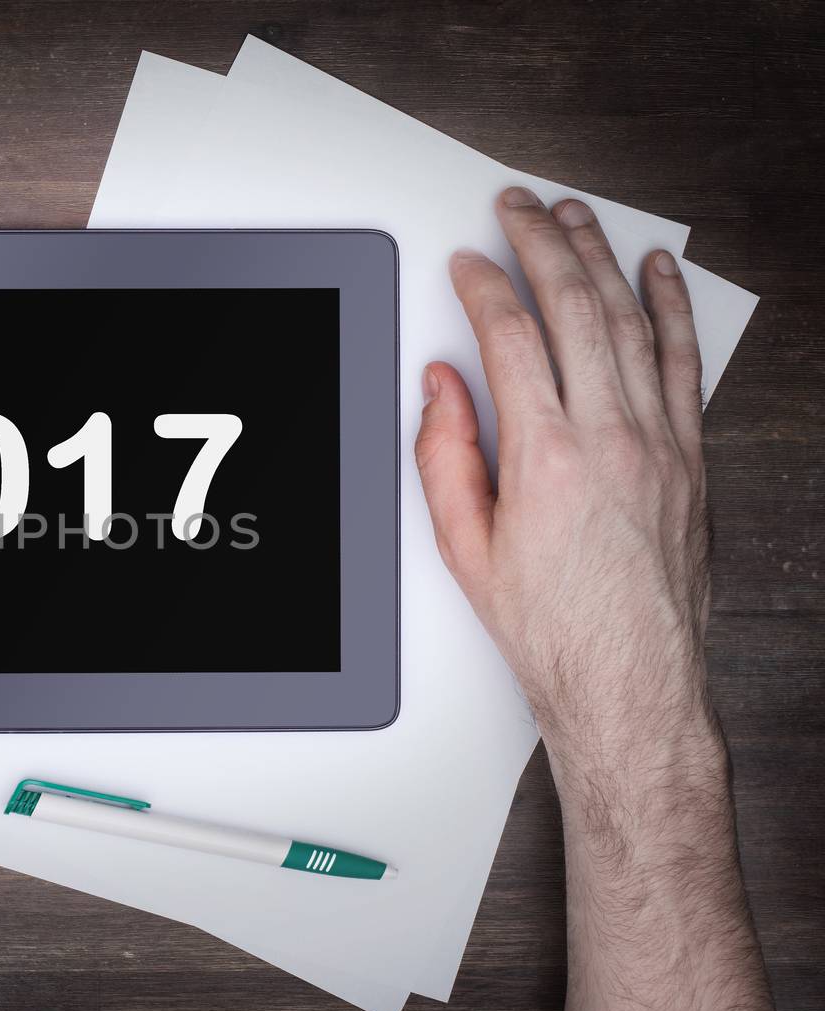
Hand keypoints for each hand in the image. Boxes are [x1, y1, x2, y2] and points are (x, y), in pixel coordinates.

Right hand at [416, 188, 715, 762]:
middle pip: (575, 309)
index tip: (468, 262)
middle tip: (518, 208)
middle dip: (542, 244)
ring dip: (601, 259)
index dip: (485, 286)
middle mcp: (611, 439)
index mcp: (545, 459)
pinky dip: (669, 309)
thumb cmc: (552, 627)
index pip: (512, 338)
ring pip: (630, 322)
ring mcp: (660, 443)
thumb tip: (443, 390)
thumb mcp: (465, 548)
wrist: (629, 680)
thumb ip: (445, 457)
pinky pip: (681, 362)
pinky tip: (656, 274)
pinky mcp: (690, 458)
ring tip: (576, 218)